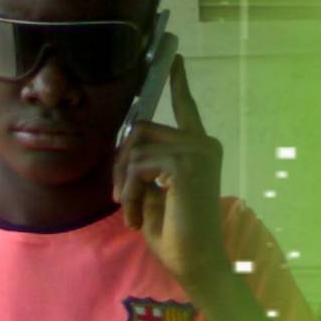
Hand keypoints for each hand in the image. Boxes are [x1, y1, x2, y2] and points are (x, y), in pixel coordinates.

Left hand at [112, 55, 227, 283]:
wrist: (194, 263)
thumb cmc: (173, 232)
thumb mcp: (151, 190)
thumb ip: (143, 163)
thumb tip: (124, 144)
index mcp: (197, 148)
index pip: (185, 107)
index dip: (177, 82)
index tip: (174, 56)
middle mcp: (202, 143)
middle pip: (140, 129)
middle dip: (120, 162)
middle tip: (119, 196)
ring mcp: (197, 150)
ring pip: (135, 148)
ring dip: (123, 183)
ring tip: (129, 212)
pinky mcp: (186, 163)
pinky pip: (137, 165)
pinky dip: (128, 191)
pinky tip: (135, 214)